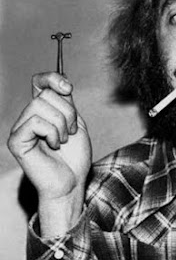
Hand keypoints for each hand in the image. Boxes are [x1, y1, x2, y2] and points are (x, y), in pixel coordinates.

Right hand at [8, 72, 91, 234]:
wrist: (72, 181)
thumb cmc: (75, 155)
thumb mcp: (76, 122)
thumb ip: (67, 102)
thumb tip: (62, 81)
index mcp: (43, 110)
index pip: (39, 82)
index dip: (52, 78)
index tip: (68, 88)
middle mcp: (29, 116)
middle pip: (46, 94)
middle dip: (68, 113)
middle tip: (70, 132)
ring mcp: (20, 128)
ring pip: (42, 106)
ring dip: (61, 125)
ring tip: (62, 140)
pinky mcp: (16, 141)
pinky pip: (35, 121)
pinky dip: (52, 133)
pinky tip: (54, 145)